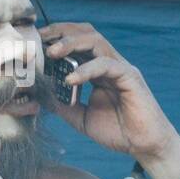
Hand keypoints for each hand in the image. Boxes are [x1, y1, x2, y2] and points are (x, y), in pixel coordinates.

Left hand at [40, 22, 179, 165]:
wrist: (145, 146)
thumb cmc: (118, 131)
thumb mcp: (82, 118)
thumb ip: (64, 105)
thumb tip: (41, 96)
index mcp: (97, 70)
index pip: (76, 43)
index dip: (56, 38)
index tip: (34, 43)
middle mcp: (109, 63)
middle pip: (85, 33)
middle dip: (61, 31)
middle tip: (39, 39)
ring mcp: (121, 68)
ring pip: (96, 42)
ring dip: (71, 43)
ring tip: (51, 53)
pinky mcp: (130, 77)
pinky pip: (106, 65)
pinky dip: (86, 70)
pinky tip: (71, 79)